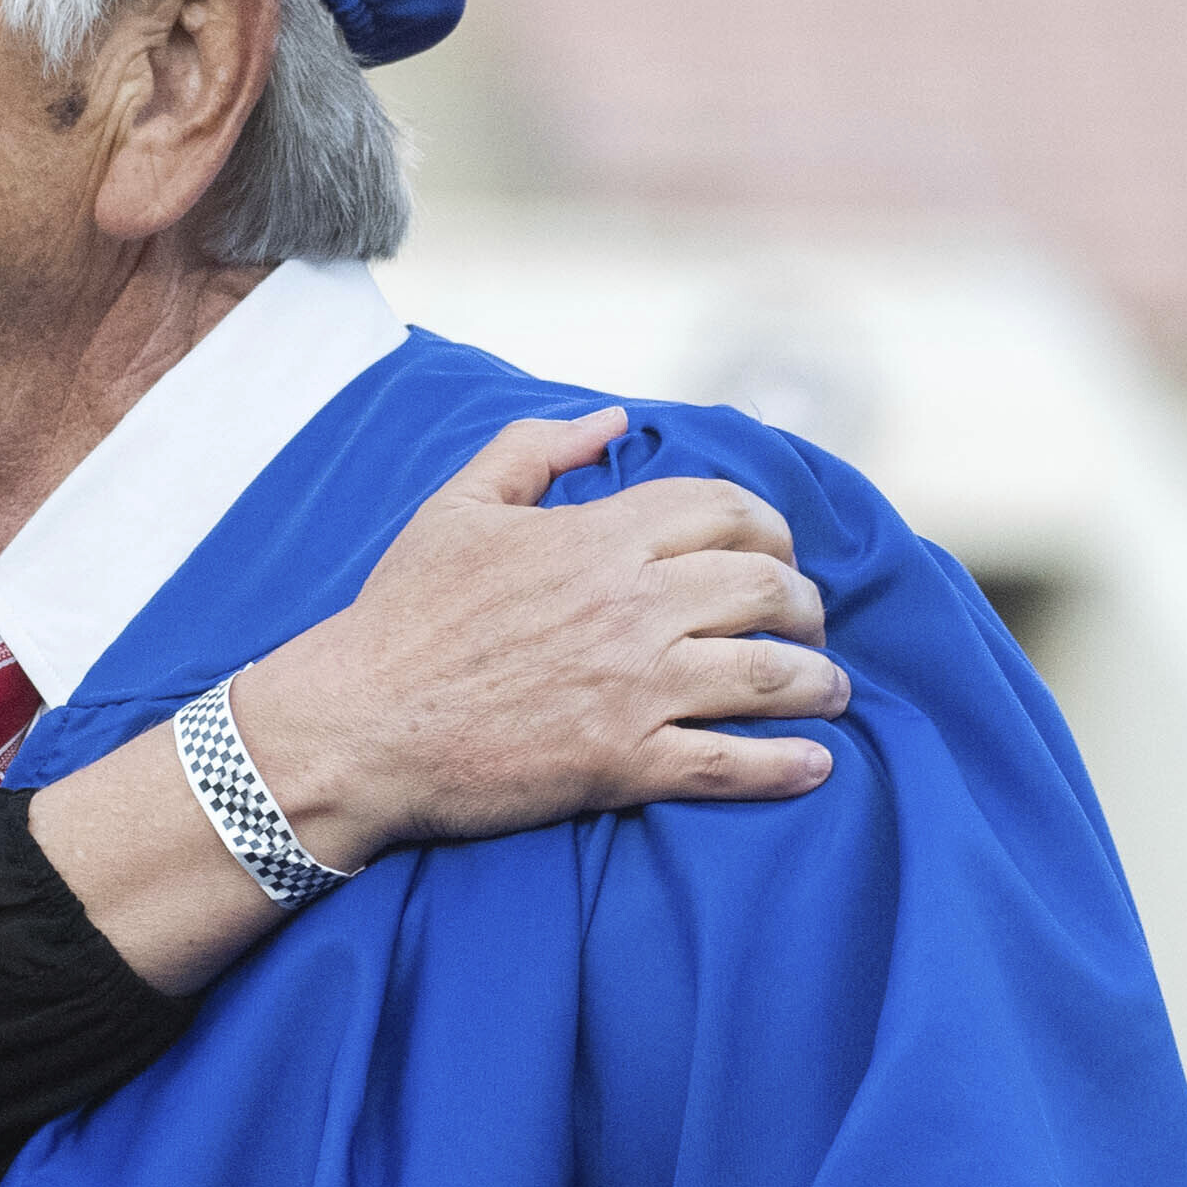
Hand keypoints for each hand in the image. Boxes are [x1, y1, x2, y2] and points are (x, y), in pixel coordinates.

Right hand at [229, 409, 847, 869]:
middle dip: (805, 604)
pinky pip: (732, 764)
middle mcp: (631, 606)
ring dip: (818, 681)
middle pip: (766, 587)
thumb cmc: (402, 616)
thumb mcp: (459, 507)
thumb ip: (536, 450)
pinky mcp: (623, 763)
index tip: (778, 555)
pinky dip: (788, 765)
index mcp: (598, 536)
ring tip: (829, 690)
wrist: (357, 726)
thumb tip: (611, 421)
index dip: (772, 529)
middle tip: (808, 624)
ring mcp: (633, 687)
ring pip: (769, 675)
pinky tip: (817, 765)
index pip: (726, 510)